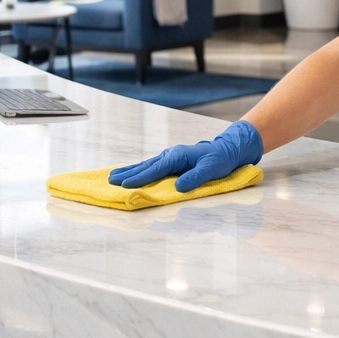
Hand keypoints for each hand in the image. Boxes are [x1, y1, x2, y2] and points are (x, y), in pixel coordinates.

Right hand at [109, 120, 263, 192]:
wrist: (227, 149)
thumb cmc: (220, 159)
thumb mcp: (211, 169)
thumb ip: (194, 178)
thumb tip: (178, 187)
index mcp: (178, 156)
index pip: (156, 169)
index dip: (140, 178)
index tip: (125, 185)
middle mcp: (171, 155)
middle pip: (146, 166)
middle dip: (128, 174)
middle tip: (111, 181)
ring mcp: (170, 158)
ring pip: (146, 165)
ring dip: (130, 171)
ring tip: (113, 177)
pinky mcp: (172, 162)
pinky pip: (152, 167)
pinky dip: (139, 170)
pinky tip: (131, 173)